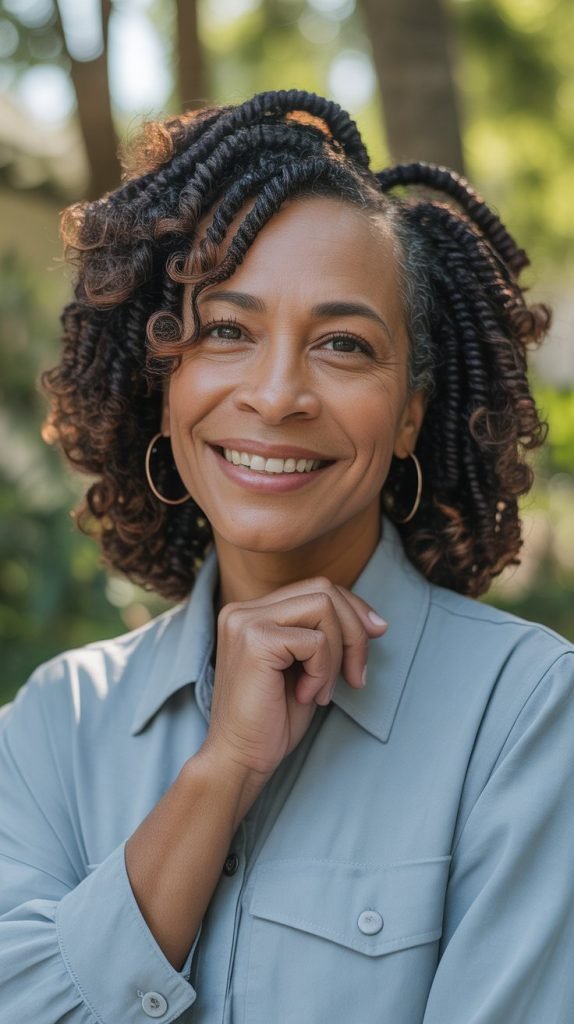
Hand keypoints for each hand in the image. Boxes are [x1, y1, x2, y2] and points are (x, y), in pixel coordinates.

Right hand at [199, 577, 387, 781]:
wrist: (240, 759)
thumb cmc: (273, 720)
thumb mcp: (307, 668)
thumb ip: (327, 638)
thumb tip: (376, 622)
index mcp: (253, 612)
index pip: (316, 588)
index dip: (353, 610)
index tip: (376, 637)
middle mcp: (244, 609)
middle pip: (323, 589)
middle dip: (354, 631)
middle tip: (357, 676)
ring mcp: (246, 621)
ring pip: (323, 606)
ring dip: (339, 652)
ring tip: (323, 690)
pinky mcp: (255, 640)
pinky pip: (316, 641)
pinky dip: (324, 671)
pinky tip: (307, 696)